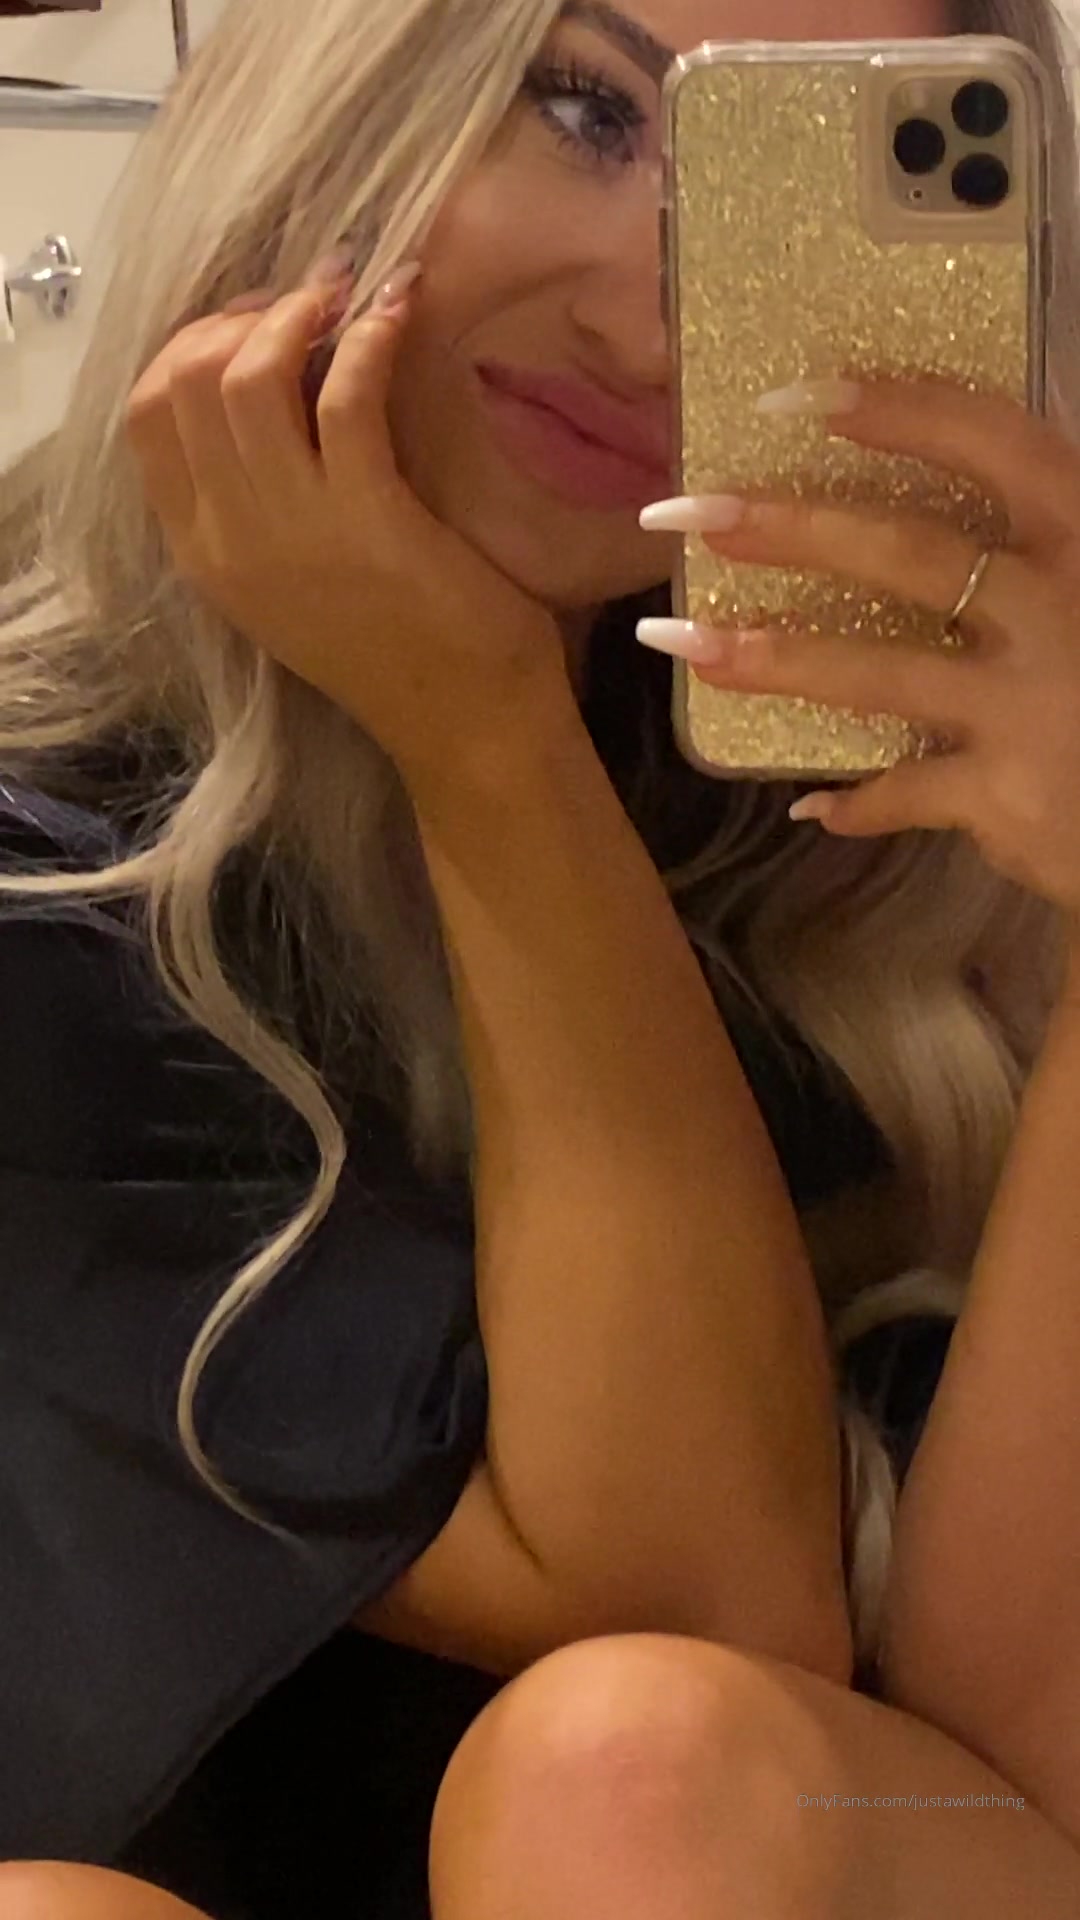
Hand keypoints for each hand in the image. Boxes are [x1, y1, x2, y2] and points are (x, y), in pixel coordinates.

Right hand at [125, 270, 568, 788]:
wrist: (466, 726)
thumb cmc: (400, 649)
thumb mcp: (296, 578)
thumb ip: (265, 501)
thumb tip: (276, 385)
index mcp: (203, 554)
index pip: (146, 416)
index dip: (195, 345)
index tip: (257, 324)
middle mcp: (230, 539)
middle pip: (186, 381)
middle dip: (244, 315)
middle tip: (311, 300)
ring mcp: (292, 531)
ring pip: (246, 377)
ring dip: (298, 312)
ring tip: (351, 292)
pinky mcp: (367, 518)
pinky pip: (345, 394)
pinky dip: (370, 335)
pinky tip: (399, 310)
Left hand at [637, 378, 1079, 921]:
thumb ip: (1040, 539)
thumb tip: (942, 499)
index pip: (993, 444)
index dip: (898, 412)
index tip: (797, 396)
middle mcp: (1062, 607)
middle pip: (907, 552)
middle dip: (789, 528)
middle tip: (689, 512)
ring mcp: (1032, 705)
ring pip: (880, 673)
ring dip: (775, 658)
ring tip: (683, 641)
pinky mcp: (1010, 794)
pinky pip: (907, 792)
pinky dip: (857, 803)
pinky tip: (812, 807)